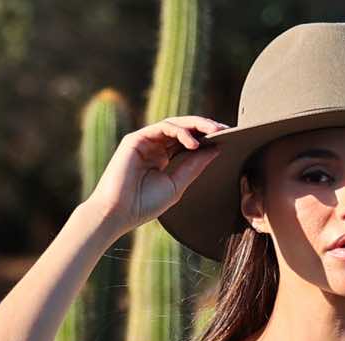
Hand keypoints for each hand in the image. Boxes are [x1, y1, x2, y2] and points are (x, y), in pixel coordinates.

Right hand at [86, 116, 231, 232]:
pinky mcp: (136, 138)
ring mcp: (144, 140)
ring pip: (174, 124)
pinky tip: (194, 143)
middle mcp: (154, 146)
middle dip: (205, 127)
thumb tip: (216, 150)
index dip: (206, 139)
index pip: (187, 142)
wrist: (117, 213)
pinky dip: (180, 132)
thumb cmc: (143, 205)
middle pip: (183, 129)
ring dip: (196, 125)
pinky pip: (162, 128)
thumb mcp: (176, 186)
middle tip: (226, 129)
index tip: (227, 139)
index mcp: (162, 158)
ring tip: (215, 132)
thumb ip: (193, 167)